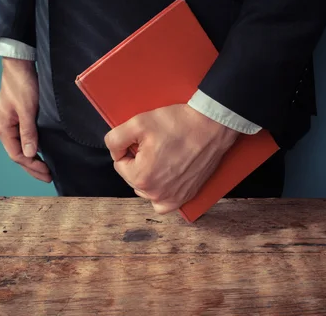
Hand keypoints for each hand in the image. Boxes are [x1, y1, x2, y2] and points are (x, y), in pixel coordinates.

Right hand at [0, 58, 50, 181]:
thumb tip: (30, 154)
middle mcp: (6, 128)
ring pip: (23, 147)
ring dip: (34, 159)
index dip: (32, 166)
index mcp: (4, 128)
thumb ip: (28, 132)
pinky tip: (43, 152)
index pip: (17, 155)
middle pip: (19, 154)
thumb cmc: (21, 84)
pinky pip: (26, 138)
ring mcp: (13, 123)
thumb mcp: (26, 109)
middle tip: (48, 177)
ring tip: (46, 169)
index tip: (47, 173)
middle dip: (33, 167)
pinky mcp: (21, 117)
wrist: (20, 65)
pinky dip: (35, 147)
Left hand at [104, 104, 239, 213]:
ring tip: (165, 156)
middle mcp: (156, 194)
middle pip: (133, 177)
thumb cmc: (178, 123)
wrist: (211, 126)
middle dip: (139, 162)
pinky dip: (162, 193)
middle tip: (157, 146)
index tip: (146, 139)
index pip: (119, 163)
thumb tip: (115, 152)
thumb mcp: (138, 122)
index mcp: (141, 177)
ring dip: (150, 176)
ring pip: (147, 190)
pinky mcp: (186, 197)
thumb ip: (114, 140)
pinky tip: (168, 177)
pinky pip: (163, 203)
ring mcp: (173, 198)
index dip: (130, 148)